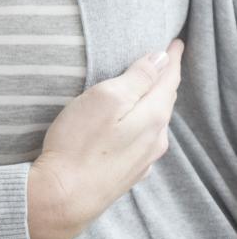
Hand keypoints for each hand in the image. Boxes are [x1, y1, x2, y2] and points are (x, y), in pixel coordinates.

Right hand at [26, 39, 183, 238]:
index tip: (174, 42)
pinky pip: (145, 138)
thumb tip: (160, 59)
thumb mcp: (105, 99)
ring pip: (156, 120)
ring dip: (156, 100)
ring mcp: (143, 157)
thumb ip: (136, 78)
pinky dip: (144, 122)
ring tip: (152, 86)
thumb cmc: (78, 144)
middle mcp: (154, 137)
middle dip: (167, 77)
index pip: (168, 78)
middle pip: (165, 99)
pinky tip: (135, 123)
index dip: (171, 57)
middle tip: (166, 58)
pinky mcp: (128, 170)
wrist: (64, 196)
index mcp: (152, 115)